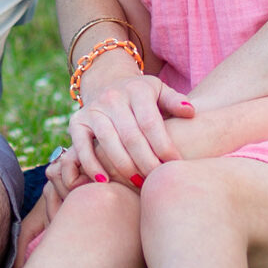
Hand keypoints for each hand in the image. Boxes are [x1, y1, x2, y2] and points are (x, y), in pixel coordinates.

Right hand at [67, 71, 193, 186]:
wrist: (108, 83)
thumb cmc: (143, 97)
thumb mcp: (160, 91)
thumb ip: (174, 101)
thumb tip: (190, 112)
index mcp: (137, 90)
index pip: (151, 122)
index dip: (163, 146)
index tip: (175, 165)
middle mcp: (113, 97)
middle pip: (131, 136)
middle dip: (146, 161)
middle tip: (157, 180)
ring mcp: (93, 109)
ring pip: (108, 142)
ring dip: (124, 167)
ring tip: (139, 183)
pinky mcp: (76, 121)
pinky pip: (82, 147)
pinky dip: (91, 165)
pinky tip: (105, 181)